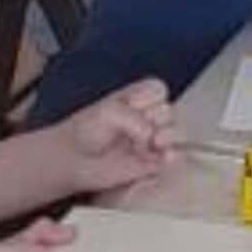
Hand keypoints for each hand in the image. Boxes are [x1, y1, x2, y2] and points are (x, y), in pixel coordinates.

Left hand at [61, 78, 174, 193]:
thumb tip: (152, 136)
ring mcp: (152, 140)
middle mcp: (147, 117)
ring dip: (169, 136)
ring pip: (178, 133)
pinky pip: (173, 157)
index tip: (132, 105)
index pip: (159, 90)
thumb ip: (134, 119)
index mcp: (137, 98)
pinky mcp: (153, 162)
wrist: (73, 159)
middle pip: (170, 111)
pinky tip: (161, 157)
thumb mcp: (107, 112)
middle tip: (136, 128)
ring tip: (153, 143)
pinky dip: (172, 156)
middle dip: (157, 118)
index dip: (150, 98)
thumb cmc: (85, 131)